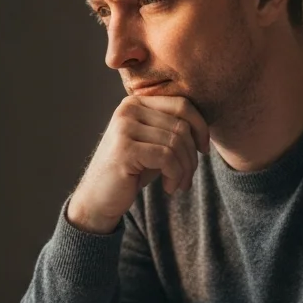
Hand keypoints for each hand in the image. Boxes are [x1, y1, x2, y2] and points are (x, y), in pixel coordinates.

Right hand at [67, 96, 209, 233]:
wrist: (97, 199)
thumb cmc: (130, 172)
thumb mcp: (153, 145)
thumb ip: (172, 129)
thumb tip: (205, 128)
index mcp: (135, 102)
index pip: (181, 104)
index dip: (201, 127)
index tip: (204, 150)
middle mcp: (128, 109)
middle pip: (181, 125)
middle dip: (192, 155)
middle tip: (187, 177)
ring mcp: (124, 127)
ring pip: (176, 142)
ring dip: (184, 169)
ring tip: (178, 184)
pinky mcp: (125, 148)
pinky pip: (167, 157)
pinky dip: (175, 175)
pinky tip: (169, 187)